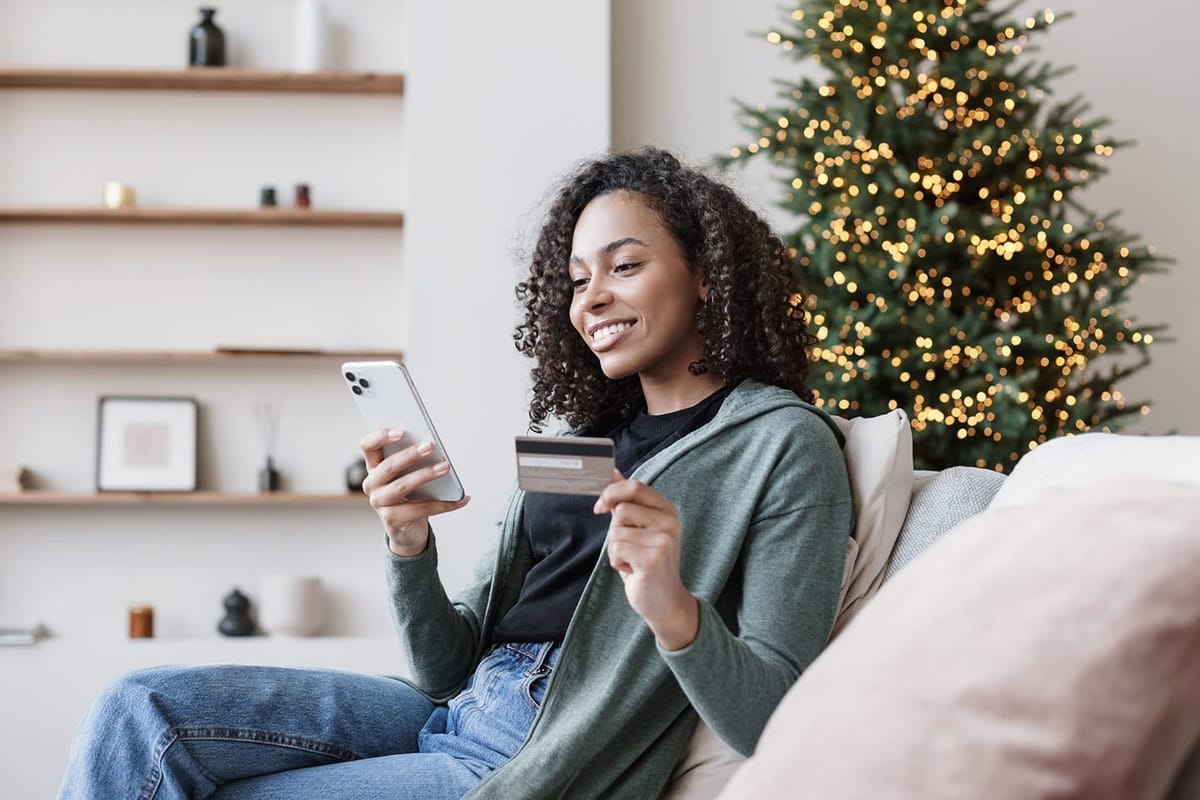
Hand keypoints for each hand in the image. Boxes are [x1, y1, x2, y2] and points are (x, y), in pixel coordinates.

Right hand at [360, 428, 468, 556]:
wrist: (407, 528)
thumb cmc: (409, 495)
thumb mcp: (408, 475)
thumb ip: (415, 461)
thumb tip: (436, 449)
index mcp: (374, 466)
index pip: (368, 445)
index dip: (381, 436)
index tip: (401, 432)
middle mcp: (372, 484)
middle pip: (388, 465)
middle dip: (410, 455)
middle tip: (430, 446)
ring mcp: (379, 503)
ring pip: (402, 485)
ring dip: (426, 474)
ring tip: (445, 467)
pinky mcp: (391, 519)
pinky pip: (420, 509)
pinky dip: (443, 504)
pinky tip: (461, 499)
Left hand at [594, 469, 698, 650]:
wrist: (665, 601)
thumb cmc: (648, 564)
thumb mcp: (640, 529)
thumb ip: (628, 502)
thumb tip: (613, 472)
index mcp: (668, 511)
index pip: (635, 487)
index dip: (612, 493)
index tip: (600, 507)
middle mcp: (670, 523)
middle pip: (622, 509)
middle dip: (615, 530)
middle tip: (628, 548)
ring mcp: (664, 541)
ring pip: (616, 531)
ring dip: (616, 550)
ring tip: (633, 561)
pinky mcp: (653, 559)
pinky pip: (616, 549)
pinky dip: (617, 562)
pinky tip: (632, 571)